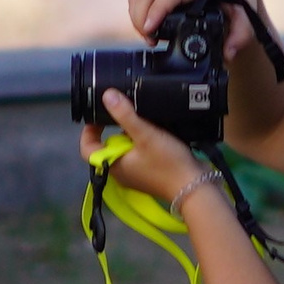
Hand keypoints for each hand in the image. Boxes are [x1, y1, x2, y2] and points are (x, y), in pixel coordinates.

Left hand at [80, 89, 209, 203]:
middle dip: (114, 129)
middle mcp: (121, 172)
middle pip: (108, 147)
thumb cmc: (168, 163)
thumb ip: (125, 115)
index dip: (88, 131)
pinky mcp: (150, 172)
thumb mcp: (145, 134)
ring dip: (130, 134)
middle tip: (125, 112)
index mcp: (113, 165)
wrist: (195, 187)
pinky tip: (155, 131)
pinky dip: (142, 141)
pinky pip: (139, 154)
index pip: (88, 149)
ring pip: (125, 149)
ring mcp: (136, 174)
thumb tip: (107, 96)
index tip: (97, 116)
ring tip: (142, 119)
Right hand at [127, 0, 279, 65]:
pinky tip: (148, 25)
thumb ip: (242, 34)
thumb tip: (228, 54)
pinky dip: (138, 10)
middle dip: (140, 20)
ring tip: (149, 36)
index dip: (156, 11)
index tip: (150, 30)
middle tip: (151, 41)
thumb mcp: (246, 12)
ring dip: (136, 16)